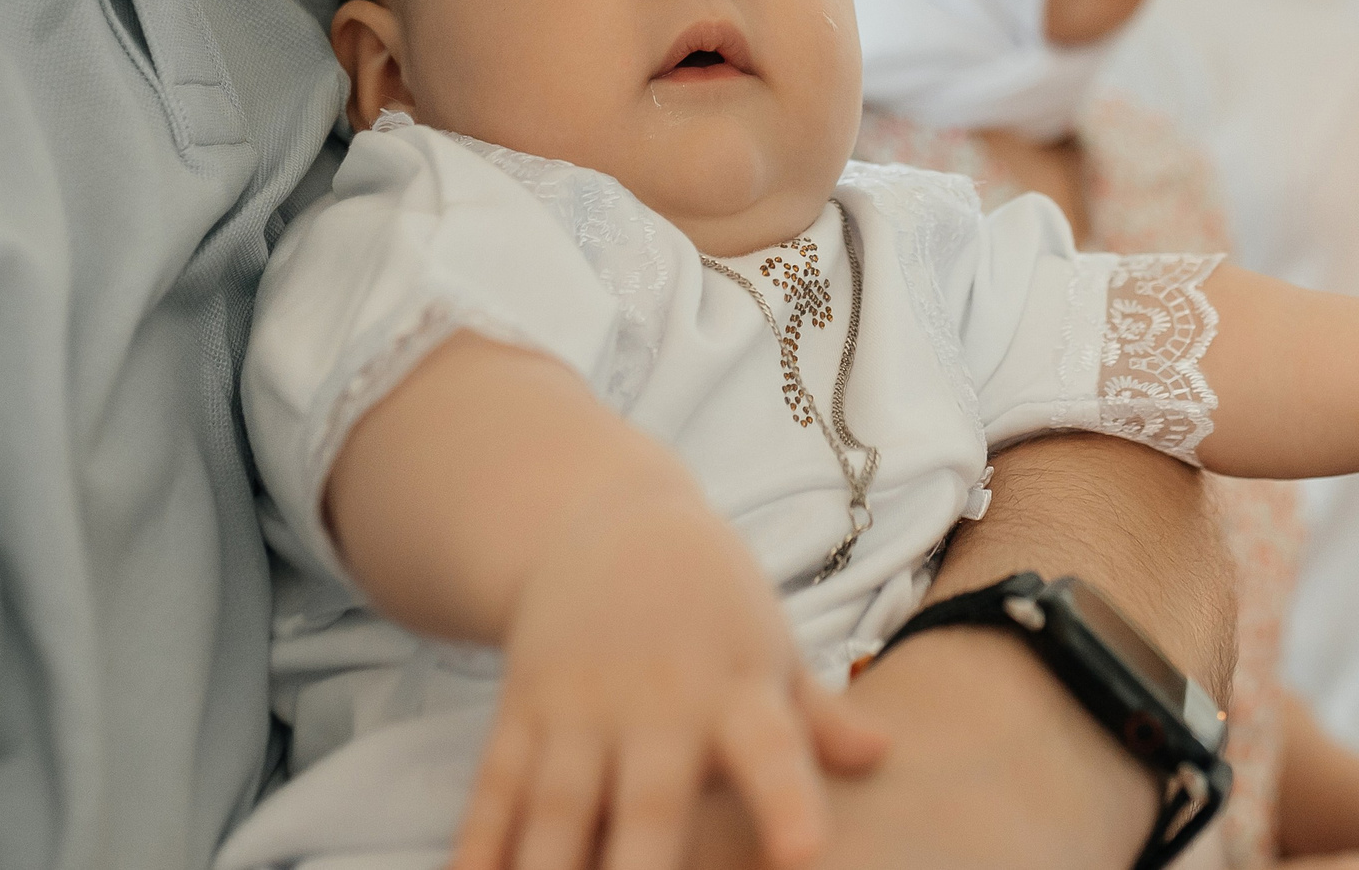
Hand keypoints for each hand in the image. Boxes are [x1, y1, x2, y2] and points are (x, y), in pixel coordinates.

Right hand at [450, 492, 887, 869]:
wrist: (611, 523)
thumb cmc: (712, 607)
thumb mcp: (772, 646)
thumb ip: (820, 715)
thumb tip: (882, 753)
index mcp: (737, 690)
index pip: (771, 748)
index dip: (787, 801)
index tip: (804, 854)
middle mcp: (658, 704)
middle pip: (651, 803)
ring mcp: (581, 709)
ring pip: (559, 808)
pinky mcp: (520, 712)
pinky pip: (493, 791)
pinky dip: (475, 847)